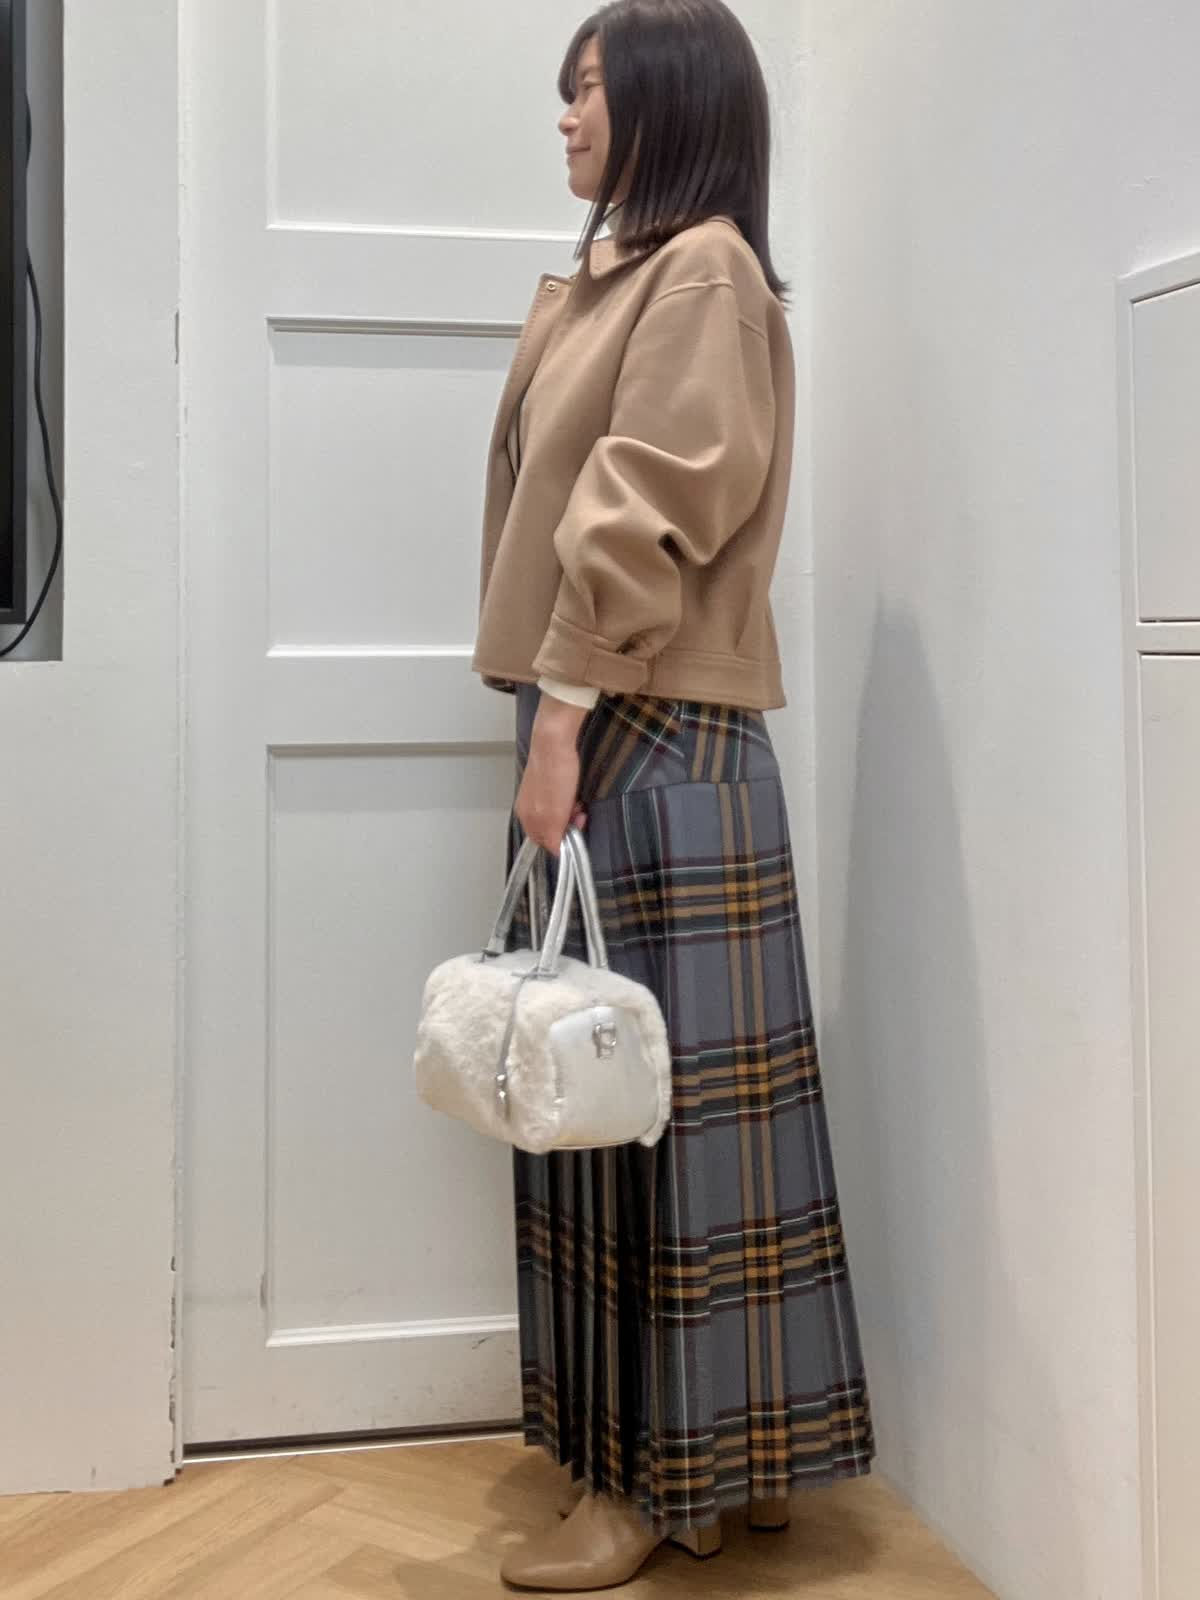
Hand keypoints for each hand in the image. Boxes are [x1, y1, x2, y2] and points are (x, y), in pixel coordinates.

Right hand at [516, 696, 589, 853]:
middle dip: (567, 826)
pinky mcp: (543, 783)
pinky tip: (573, 792)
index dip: (563, 841)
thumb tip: (555, 852)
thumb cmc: (555, 774)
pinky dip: (567, 800)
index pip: (545, 843)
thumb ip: (552, 836)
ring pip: (555, 816)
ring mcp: (534, 795)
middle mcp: (527, 808)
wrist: (554, 741)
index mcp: (526, 818)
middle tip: (579, 815)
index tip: (576, 832)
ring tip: (577, 802)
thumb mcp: (555, 814)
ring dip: (569, 813)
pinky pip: (557, 801)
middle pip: (550, 830)